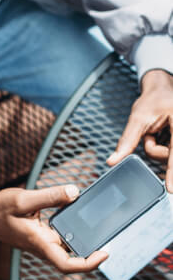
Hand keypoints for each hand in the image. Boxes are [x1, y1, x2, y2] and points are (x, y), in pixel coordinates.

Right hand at [0, 186, 107, 273]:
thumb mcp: (23, 199)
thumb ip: (49, 196)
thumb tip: (75, 192)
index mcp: (40, 243)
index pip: (67, 265)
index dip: (89, 264)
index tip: (105, 253)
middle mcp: (44, 247)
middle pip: (74, 259)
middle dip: (94, 252)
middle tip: (112, 236)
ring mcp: (43, 243)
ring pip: (69, 249)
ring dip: (86, 242)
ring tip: (103, 227)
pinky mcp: (42, 236)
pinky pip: (63, 239)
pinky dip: (75, 232)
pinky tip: (81, 218)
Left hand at [107, 69, 172, 191]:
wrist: (163, 90)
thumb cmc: (153, 100)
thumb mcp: (137, 117)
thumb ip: (127, 140)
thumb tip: (112, 161)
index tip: (171, 189)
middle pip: (168, 156)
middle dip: (154, 147)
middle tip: (152, 132)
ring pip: (167, 158)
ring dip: (157, 148)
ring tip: (157, 131)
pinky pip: (170, 155)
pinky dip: (162, 148)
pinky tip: (162, 136)